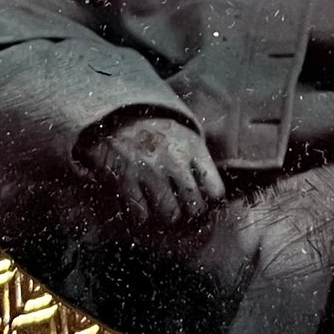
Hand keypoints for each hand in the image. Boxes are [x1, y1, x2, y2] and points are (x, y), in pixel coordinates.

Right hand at [77, 115, 224, 228]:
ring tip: (164, 211)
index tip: (204, 201)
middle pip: (195, 206)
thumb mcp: (186, 137)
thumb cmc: (157, 132)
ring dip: (168, 217)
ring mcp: (150, 171)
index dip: (210, 201)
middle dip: (190, 213)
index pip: (215, 190)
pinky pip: (141, 214)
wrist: (118, 116)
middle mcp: (175, 160)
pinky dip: (142, 216)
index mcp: (193, 149)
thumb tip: (215, 194)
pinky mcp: (126, 179)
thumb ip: (200, 162)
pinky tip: (142, 208)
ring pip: (170, 214)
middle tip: (184, 210)